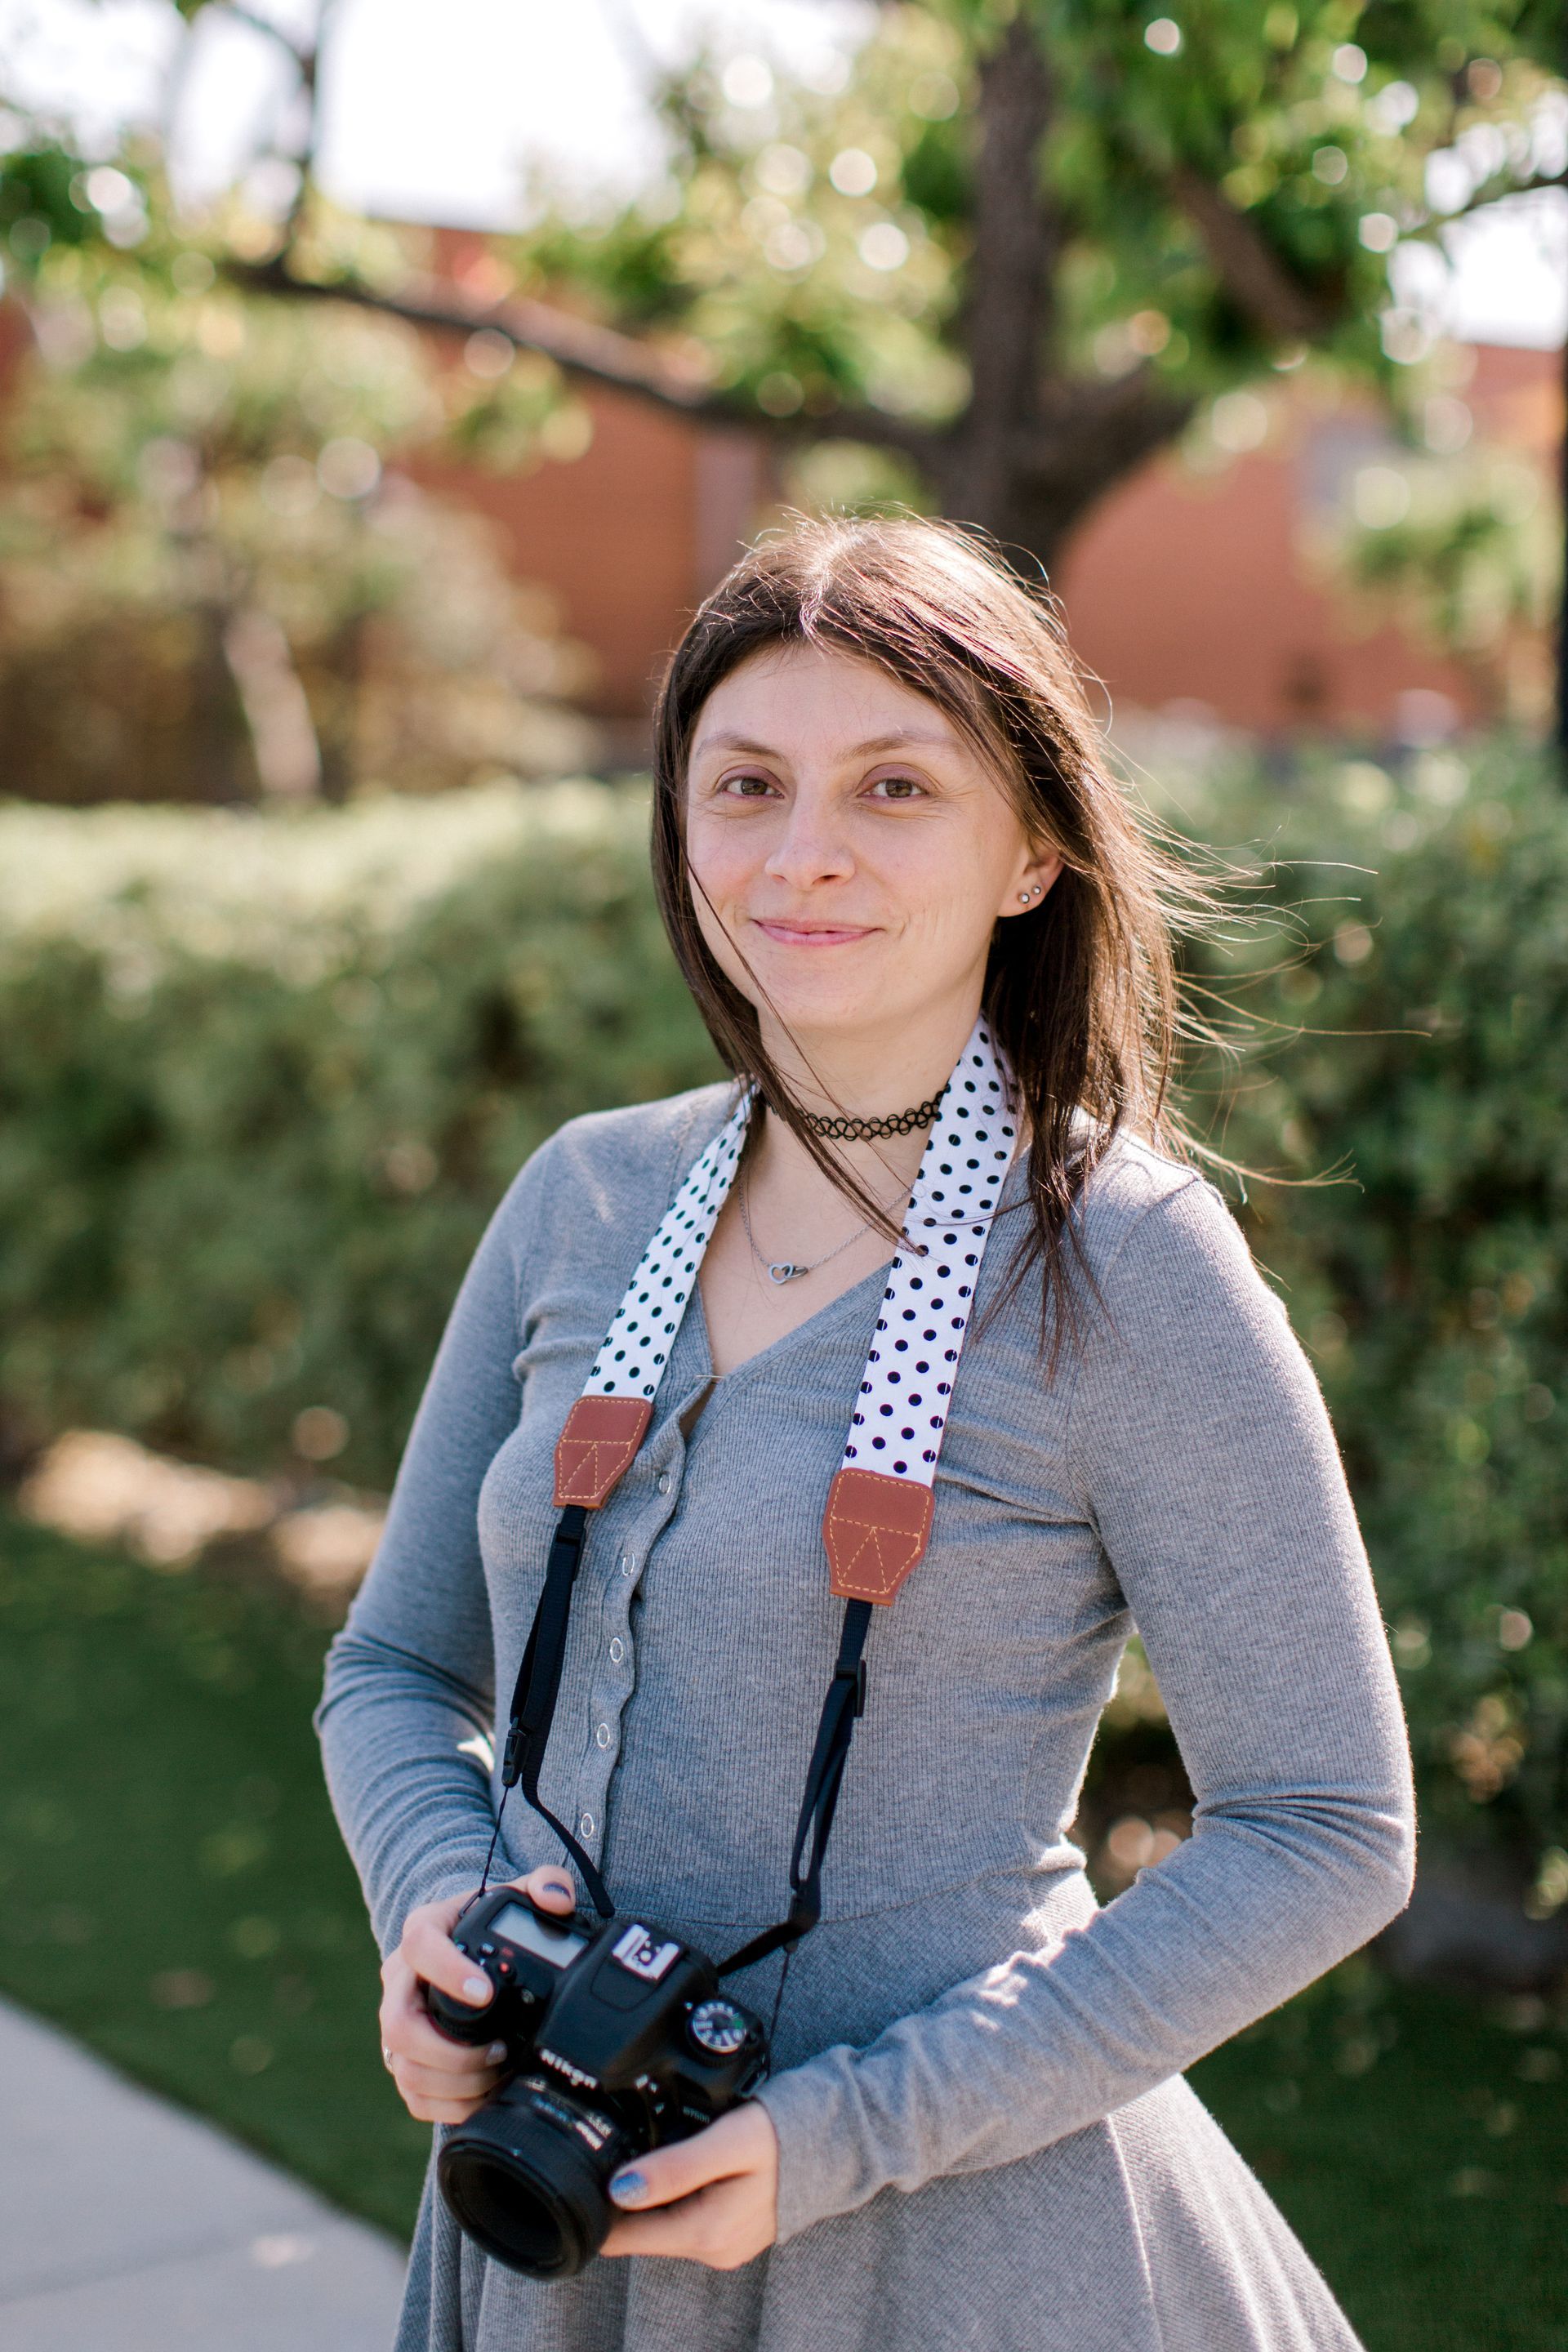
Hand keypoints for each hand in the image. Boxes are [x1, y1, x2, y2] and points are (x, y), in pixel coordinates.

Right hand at [379, 1865, 576, 2124]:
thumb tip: (557, 1899)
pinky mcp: (404, 2060)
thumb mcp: (515, 1895)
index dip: (447, 1972)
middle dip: (449, 2049)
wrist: (463, 1950)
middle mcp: (399, 1981)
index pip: (419, 1947)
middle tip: (498, 2049)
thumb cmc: (488, 1926)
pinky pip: (414, 2095)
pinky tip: (483, 2095)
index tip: (485, 1993)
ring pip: (405, 2066)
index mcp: (422, 1933)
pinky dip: (450, 2105)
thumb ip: (545, 1884)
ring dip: (454, 2080)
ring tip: (497, 2070)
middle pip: (398, 2023)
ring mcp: (397, 2024)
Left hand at [601, 2101, 778, 2270]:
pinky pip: (686, 2217)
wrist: (832, 2141)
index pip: (623, 2237)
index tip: (597, 2165)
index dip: (602, 2202)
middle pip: (639, 2229)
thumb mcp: (726, 2141)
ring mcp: (722, 2246)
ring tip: (670, 2147)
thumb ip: (674, 2167)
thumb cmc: (781, 2135)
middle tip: (637, 2142)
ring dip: (655, 2190)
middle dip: (628, 2192)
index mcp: (705, 2233)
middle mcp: (711, 2251)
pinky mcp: (730, 2233)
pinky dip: (678, 2192)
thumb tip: (618, 2189)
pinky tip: (691, 2162)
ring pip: (661, 2222)